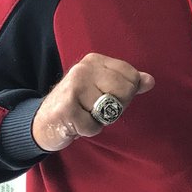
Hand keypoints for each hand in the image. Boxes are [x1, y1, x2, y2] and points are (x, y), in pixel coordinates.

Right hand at [32, 53, 154, 151]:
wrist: (41, 121)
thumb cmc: (78, 104)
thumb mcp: (102, 88)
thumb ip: (128, 83)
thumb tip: (150, 81)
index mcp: (95, 61)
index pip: (132, 76)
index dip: (126, 93)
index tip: (108, 96)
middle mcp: (83, 69)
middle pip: (124, 91)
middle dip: (115, 107)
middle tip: (96, 109)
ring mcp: (73, 88)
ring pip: (110, 111)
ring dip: (99, 120)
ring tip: (84, 115)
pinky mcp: (66, 109)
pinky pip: (93, 126)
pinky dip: (88, 130)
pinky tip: (75, 123)